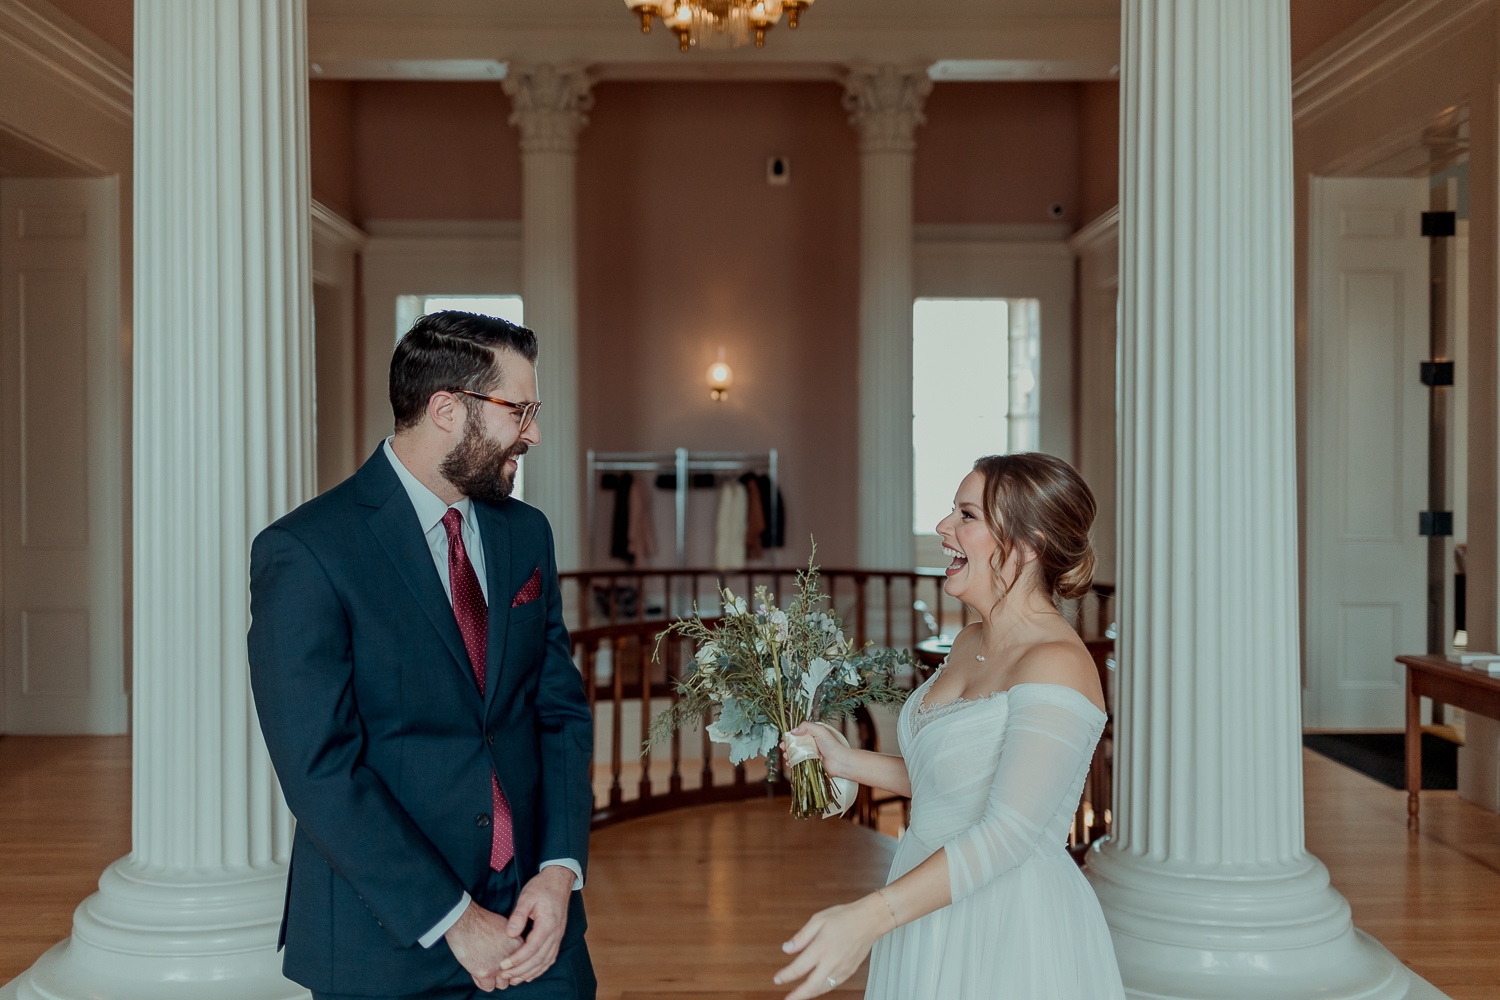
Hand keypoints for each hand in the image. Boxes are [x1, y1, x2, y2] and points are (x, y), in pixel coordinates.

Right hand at [445, 901, 522, 991]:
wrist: (464, 920)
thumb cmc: (480, 921)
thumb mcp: (504, 927)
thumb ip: (510, 942)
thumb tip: (509, 953)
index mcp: (518, 944)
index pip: (520, 963)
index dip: (509, 963)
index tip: (500, 960)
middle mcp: (513, 956)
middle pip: (512, 975)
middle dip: (502, 973)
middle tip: (491, 965)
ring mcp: (500, 966)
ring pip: (501, 984)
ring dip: (493, 979)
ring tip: (483, 968)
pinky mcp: (486, 972)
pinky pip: (487, 987)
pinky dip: (481, 981)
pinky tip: (475, 971)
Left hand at [496, 865, 575, 985]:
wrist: (559, 880)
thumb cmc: (542, 887)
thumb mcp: (527, 897)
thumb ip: (518, 916)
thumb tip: (510, 934)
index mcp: (548, 924)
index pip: (532, 948)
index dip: (517, 959)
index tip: (503, 965)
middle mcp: (555, 934)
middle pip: (539, 959)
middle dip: (521, 970)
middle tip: (504, 976)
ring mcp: (558, 936)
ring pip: (545, 961)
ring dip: (530, 973)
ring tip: (514, 980)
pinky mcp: (557, 937)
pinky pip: (550, 958)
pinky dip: (540, 968)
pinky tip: (529, 974)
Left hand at [773, 894, 894, 998]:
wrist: (870, 920)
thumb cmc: (845, 917)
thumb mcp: (818, 920)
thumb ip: (801, 937)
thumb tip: (787, 949)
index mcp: (822, 947)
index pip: (799, 968)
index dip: (786, 976)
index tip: (777, 979)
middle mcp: (832, 961)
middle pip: (811, 986)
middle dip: (797, 995)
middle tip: (787, 999)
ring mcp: (842, 969)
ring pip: (823, 988)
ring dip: (809, 994)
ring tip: (799, 995)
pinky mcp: (849, 972)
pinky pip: (833, 985)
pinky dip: (822, 989)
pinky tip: (816, 988)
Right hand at [782, 722, 851, 779]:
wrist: (840, 761)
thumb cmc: (832, 745)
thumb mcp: (820, 730)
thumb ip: (807, 726)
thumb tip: (793, 731)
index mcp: (811, 736)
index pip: (796, 735)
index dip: (789, 737)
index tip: (784, 739)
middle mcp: (809, 745)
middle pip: (793, 745)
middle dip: (786, 747)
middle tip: (783, 748)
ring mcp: (808, 756)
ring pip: (794, 755)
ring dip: (788, 755)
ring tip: (786, 756)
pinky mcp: (808, 765)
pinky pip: (797, 764)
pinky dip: (792, 764)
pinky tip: (790, 763)